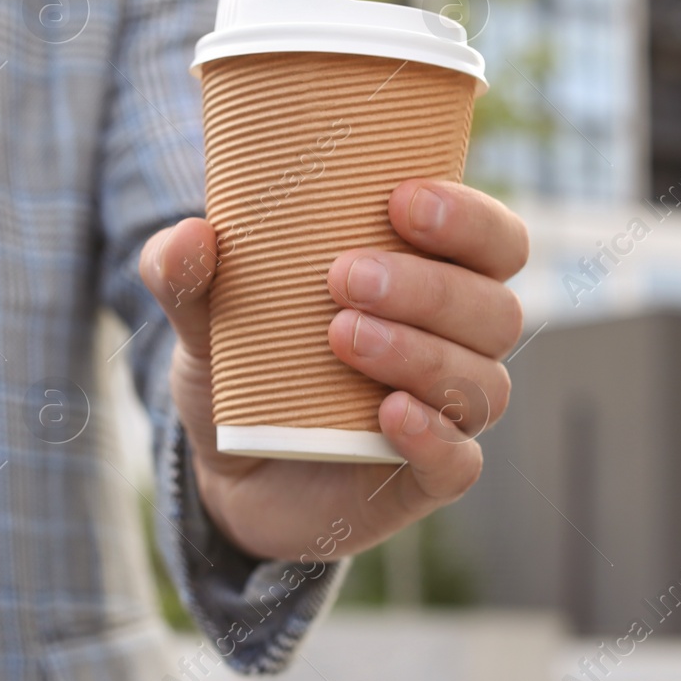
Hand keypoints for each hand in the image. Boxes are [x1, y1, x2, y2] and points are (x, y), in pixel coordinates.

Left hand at [139, 179, 528, 563]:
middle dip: (428, 287)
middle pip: (495, 309)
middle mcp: (458, 344)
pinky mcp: (425, 479)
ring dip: (421, 353)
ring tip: (342, 336)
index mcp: (434, 280)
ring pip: (481, 382)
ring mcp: (447, 414)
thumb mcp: (206, 314)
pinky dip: (432, 435)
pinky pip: (459, 461)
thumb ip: (184, 271)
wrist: (228, 467)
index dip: (469, 220)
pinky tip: (388, 413)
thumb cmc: (248, 363)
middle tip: (344, 276)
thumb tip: (190, 235)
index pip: (496, 242)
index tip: (400, 201)